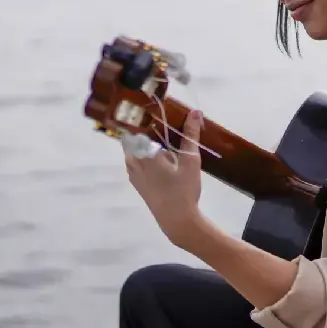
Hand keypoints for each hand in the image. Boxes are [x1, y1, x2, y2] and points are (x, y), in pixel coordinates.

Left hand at [124, 110, 205, 246]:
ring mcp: (131, 171)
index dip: (142, 113)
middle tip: (162, 119)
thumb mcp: (190, 161)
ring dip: (144, 140)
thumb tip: (195, 112)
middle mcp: (132, 160)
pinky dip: (143, 152)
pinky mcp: (135, 180)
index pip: (134, 124)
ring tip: (162, 134)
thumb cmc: (183, 190)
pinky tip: (159, 153)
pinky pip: (134, 159)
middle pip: (133, 135)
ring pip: (133, 147)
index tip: (152, 107)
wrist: (177, 220)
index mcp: (143, 152)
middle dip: (145, 126)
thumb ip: (190, 135)